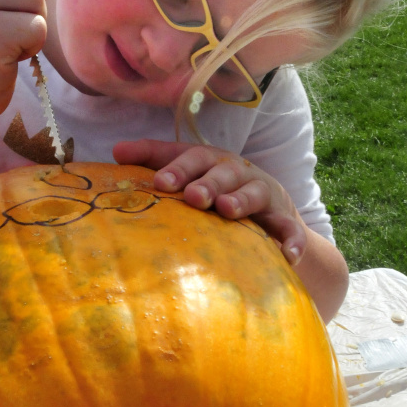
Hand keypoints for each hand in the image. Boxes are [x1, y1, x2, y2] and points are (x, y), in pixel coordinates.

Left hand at [113, 139, 305, 265]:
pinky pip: (290, 230)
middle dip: (208, 183)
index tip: (160, 183)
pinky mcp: (284, 220)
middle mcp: (238, 172)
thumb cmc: (214, 187)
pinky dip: (291, 240)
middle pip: (223, 172)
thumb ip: (155, 161)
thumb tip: (115, 152)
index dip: (177, 168)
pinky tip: (286, 254)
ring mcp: (264, 195)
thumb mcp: (188, 172)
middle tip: (193, 197)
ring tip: (227, 210)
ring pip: (255, 193)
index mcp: (211, 161)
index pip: (192, 157)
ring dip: (241, 200)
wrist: (269, 209)